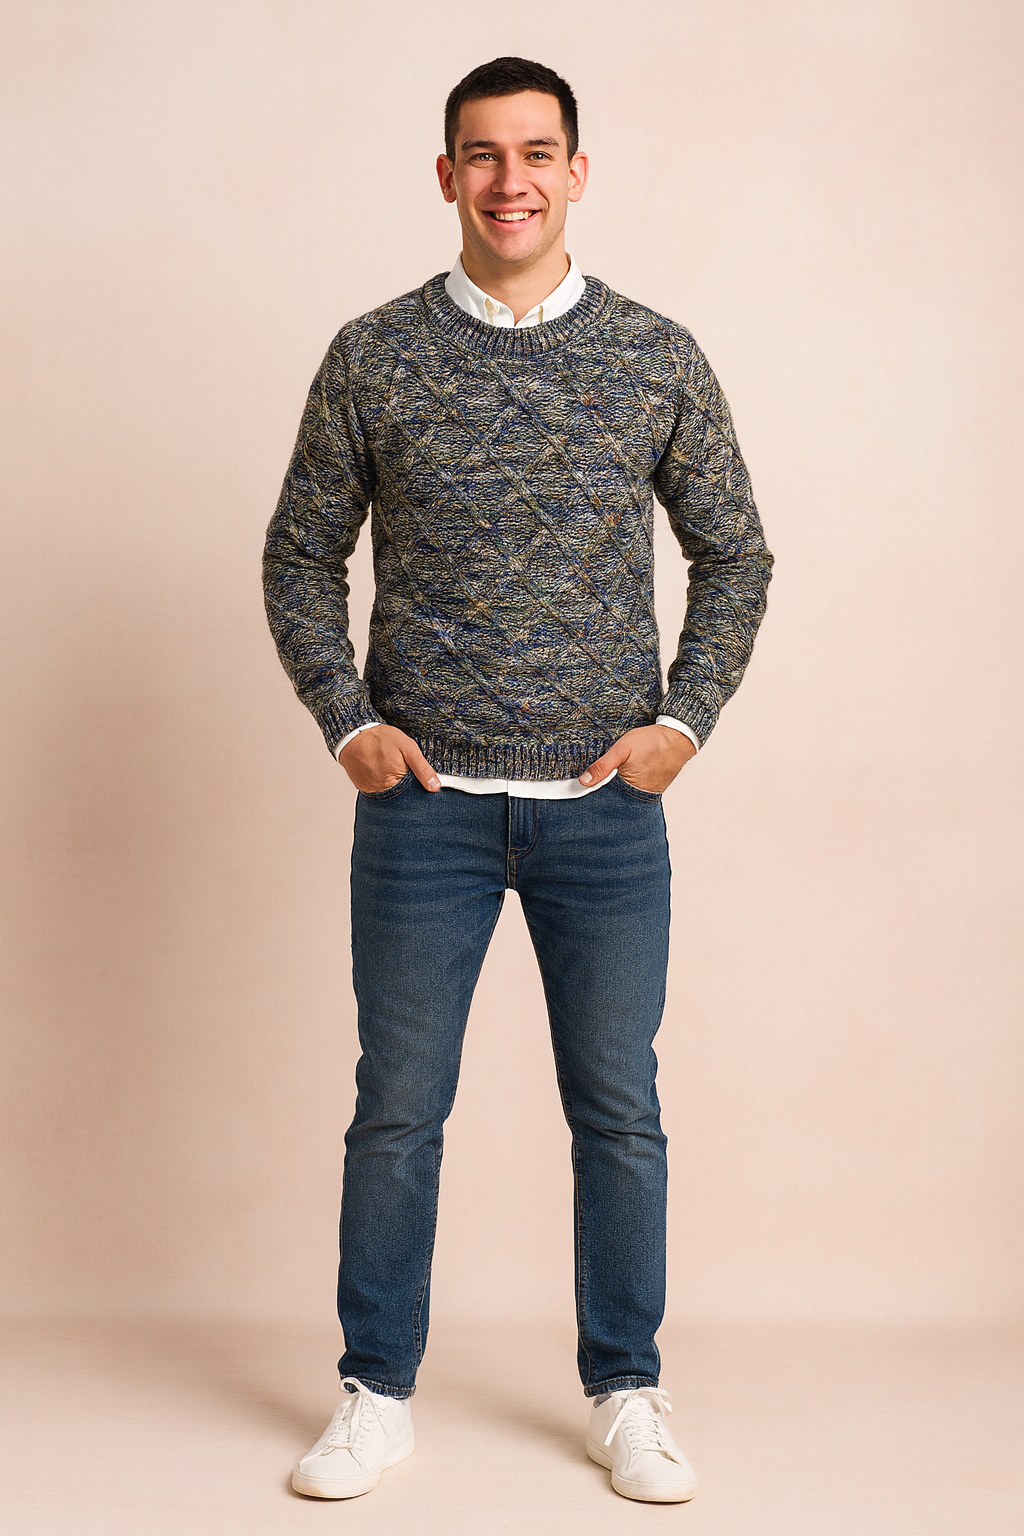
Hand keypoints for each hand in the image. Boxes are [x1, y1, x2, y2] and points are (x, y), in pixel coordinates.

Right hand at [338, 724, 439, 793]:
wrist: (352, 734)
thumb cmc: (380, 738)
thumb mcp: (408, 748)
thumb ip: (422, 768)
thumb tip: (435, 787)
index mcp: (397, 782)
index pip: (414, 792)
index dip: (416, 782)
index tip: (413, 771)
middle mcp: (382, 790)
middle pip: (401, 793)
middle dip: (403, 780)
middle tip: (396, 762)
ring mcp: (371, 790)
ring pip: (388, 791)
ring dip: (391, 781)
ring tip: (386, 763)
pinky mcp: (362, 787)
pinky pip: (376, 788)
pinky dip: (379, 780)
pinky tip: (378, 767)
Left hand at [579, 724, 695, 794]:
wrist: (678, 738)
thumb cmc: (652, 742)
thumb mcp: (622, 750)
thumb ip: (602, 766)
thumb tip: (584, 781)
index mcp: (629, 789)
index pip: (604, 799)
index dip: (592, 793)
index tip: (581, 789)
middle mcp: (639, 797)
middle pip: (613, 800)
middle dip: (603, 793)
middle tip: (594, 782)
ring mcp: (647, 794)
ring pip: (624, 796)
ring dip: (615, 789)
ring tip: (612, 777)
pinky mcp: (652, 790)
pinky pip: (634, 791)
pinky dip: (627, 786)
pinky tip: (624, 777)